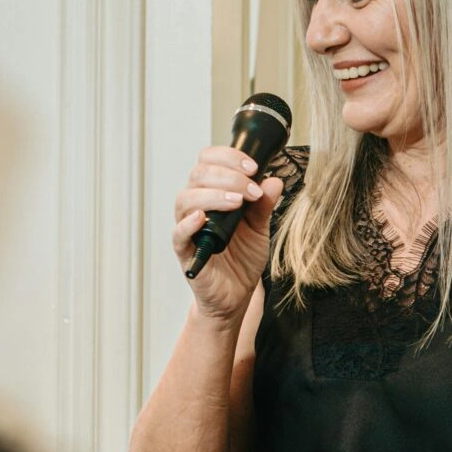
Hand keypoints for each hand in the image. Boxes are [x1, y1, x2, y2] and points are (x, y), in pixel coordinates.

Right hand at [173, 144, 283, 322]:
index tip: (254, 167)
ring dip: (214, 195)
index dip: (229, 157)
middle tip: (252, 189)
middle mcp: (197, 205)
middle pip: (198, 174)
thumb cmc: (243, 258)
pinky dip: (187, 224)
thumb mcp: (260, 228)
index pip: (209, 161)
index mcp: (213, 192)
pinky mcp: (185, 251)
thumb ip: (264, 205)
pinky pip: (178, 234)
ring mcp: (189, 228)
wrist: (237, 293)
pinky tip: (203, 218)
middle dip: (228, 176)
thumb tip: (274, 181)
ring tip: (238, 202)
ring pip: (186, 199)